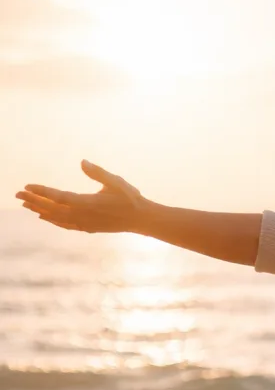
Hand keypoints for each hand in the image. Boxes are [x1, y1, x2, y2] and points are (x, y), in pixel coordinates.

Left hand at [16, 160, 147, 233]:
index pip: (58, 197)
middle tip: (17, 195)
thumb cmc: (130, 197)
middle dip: (34, 201)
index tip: (27, 186)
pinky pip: (65, 224)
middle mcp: (83, 215)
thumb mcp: (116, 181)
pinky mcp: (88, 228)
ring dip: (40, 210)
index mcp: (88, 203)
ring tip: (26, 205)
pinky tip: (44, 217)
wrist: (141, 219)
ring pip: (56, 218)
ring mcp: (85, 224)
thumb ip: (98, 172)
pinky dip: (52, 220)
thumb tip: (82, 161)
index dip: (41, 192)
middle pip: (52, 208)